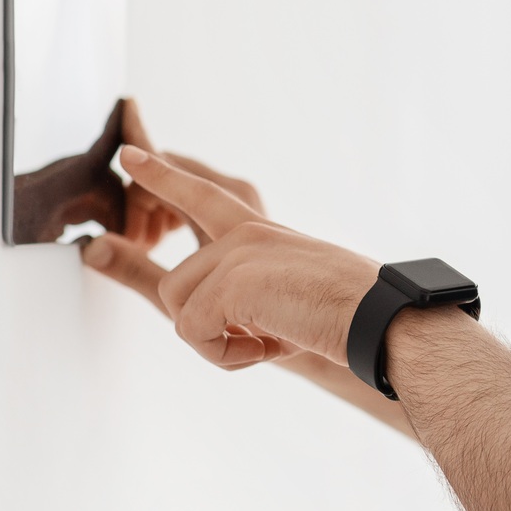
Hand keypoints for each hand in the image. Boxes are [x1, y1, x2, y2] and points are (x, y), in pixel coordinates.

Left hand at [96, 145, 378, 368]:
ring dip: (217, 344)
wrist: (379, 322)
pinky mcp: (233, 279)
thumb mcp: (274, 304)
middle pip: (174, 285)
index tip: (130, 154)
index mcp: (260, 233)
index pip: (202, 195)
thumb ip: (226, 299)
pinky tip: (269, 348)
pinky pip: (193, 332)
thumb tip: (171, 295)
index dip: (164, 176)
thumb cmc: (341, 316)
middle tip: (256, 343)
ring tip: (270, 344)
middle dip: (201, 327)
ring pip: (178, 310)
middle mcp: (245, 234)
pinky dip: (226, 356)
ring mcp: (237, 252)